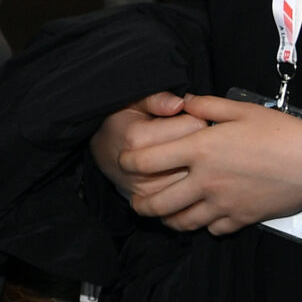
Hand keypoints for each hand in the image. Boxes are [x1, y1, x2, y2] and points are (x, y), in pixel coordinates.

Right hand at [88, 91, 203, 197]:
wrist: (102, 154)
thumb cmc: (121, 123)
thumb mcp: (133, 102)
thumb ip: (156, 99)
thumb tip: (180, 104)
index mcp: (138, 138)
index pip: (195, 125)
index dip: (196, 118)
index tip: (188, 118)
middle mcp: (143, 168)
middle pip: (200, 153)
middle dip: (200, 143)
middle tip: (188, 136)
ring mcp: (150, 189)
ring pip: (198, 175)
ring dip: (197, 165)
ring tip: (184, 154)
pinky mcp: (156, 202)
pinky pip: (189, 192)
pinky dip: (190, 182)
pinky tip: (182, 170)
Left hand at [121, 94, 301, 236]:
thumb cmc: (279, 132)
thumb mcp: (241, 109)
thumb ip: (206, 105)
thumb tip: (183, 101)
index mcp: (199, 150)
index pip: (146, 161)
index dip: (128, 162)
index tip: (124, 162)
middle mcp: (204, 181)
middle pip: (156, 203)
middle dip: (139, 204)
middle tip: (136, 200)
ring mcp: (221, 204)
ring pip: (180, 222)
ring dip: (167, 218)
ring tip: (164, 212)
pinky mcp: (239, 219)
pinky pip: (211, 229)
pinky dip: (203, 225)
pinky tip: (203, 215)